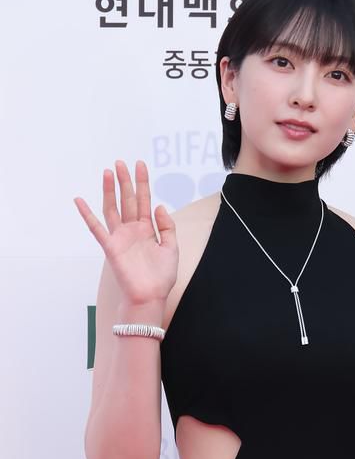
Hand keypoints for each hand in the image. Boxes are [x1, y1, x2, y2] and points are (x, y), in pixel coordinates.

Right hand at [73, 159, 178, 305]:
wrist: (151, 296)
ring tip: (108, 172)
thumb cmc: (161, 277)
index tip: (140, 165)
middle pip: (127, 200)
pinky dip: (87, 214)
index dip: (142, 183)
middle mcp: (132, 230)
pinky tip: (79, 200)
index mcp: (147, 229)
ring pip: (113, 208)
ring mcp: (120, 237)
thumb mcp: (172, 248)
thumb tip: (159, 205)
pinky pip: (96, 228)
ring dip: (109, 191)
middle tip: (121, 162)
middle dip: (125, 181)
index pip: (144, 201)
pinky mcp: (110, 247)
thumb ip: (167, 226)